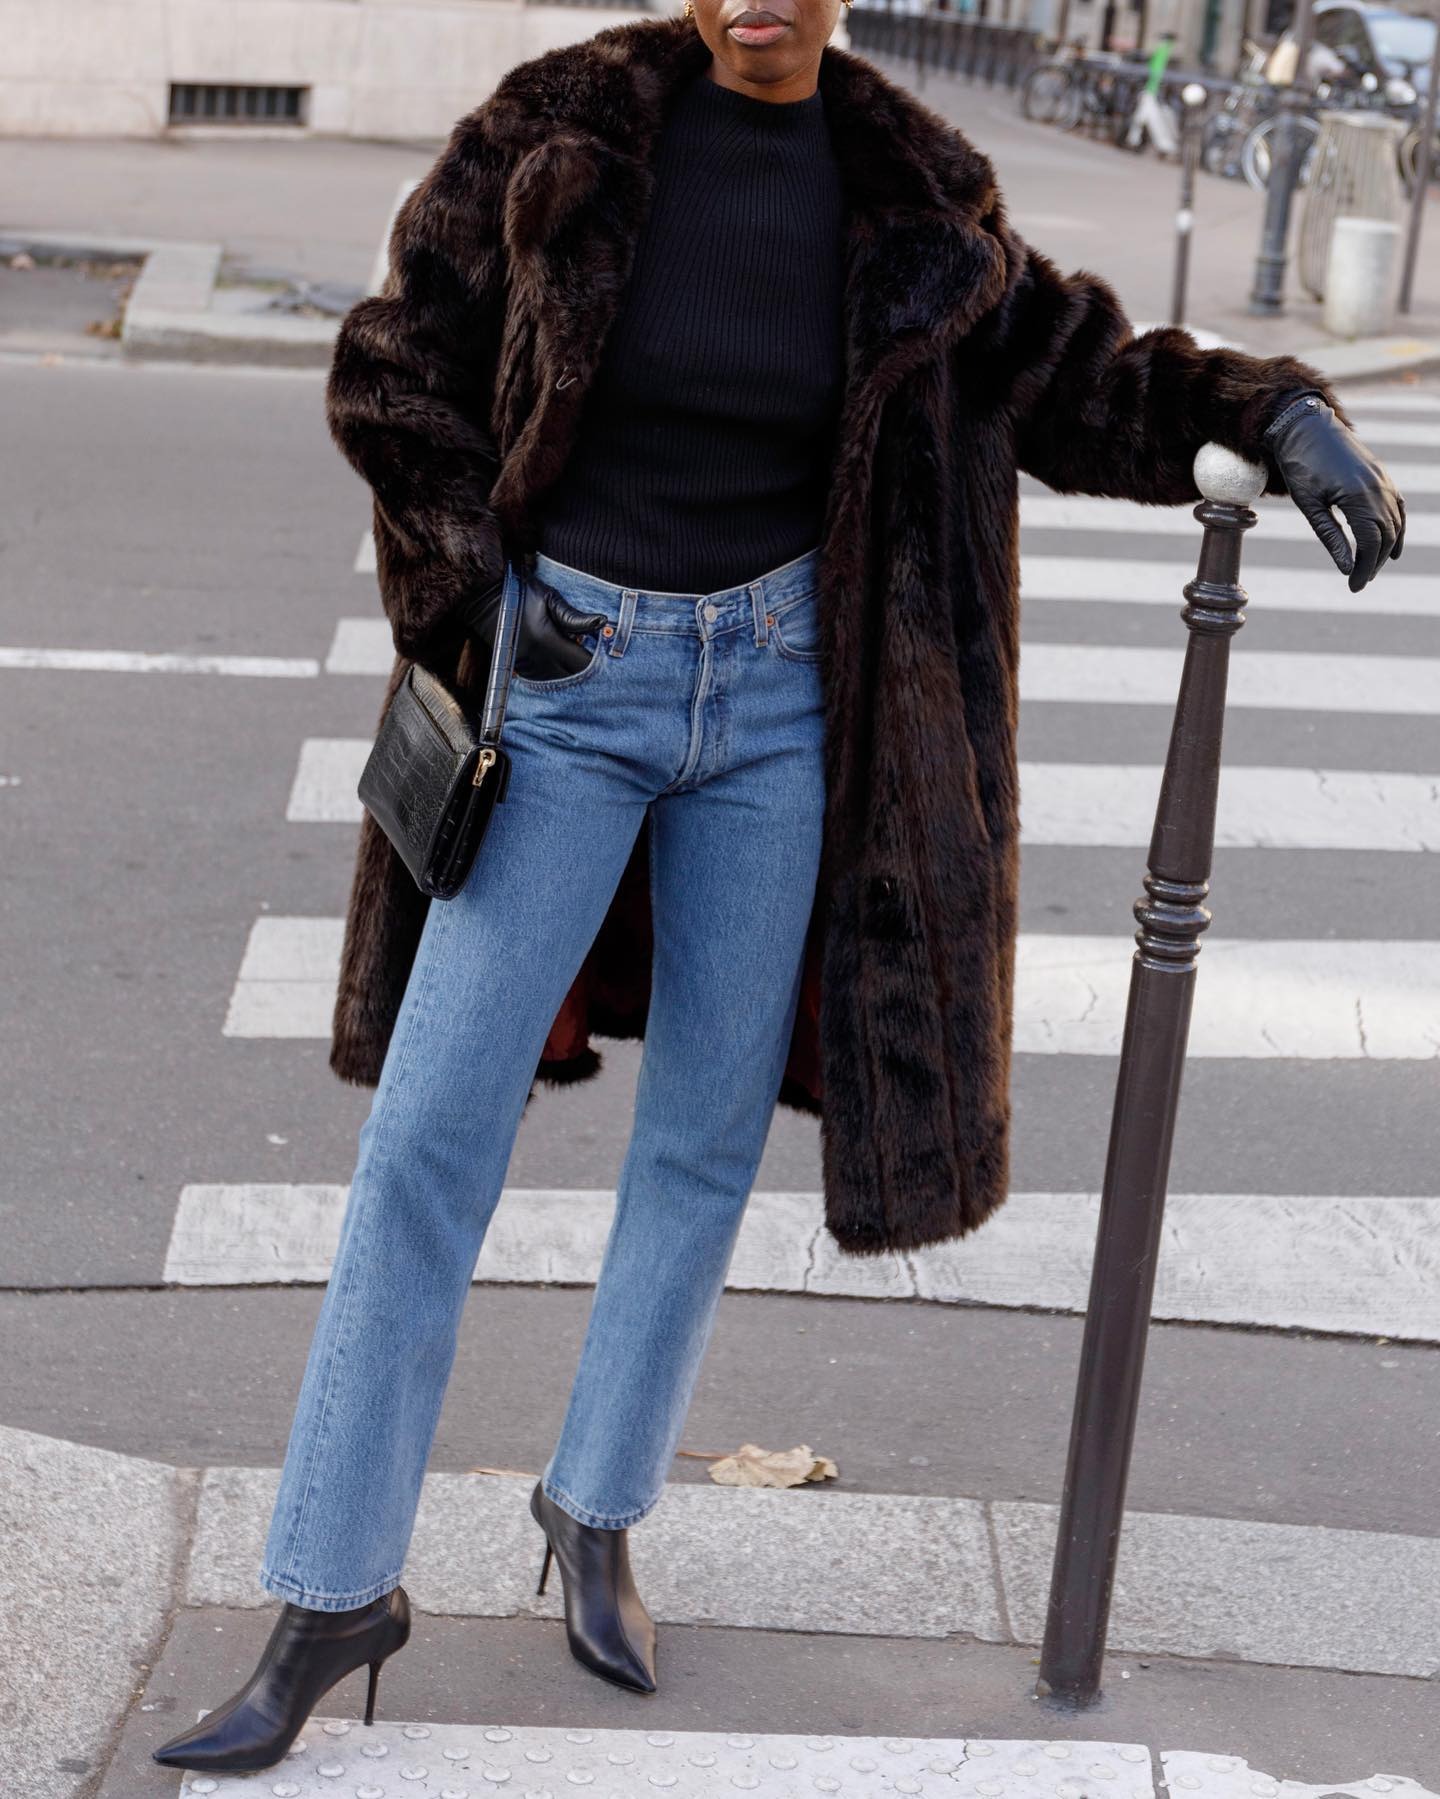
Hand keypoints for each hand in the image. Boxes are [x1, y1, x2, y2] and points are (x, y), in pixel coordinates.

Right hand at [460, 573, 606, 679]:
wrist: (485, 598)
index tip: (613, 663)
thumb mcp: (549, 598)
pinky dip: (559, 682)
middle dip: (590, 679)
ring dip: (575, 683)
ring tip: (592, 680)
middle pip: (572, 679)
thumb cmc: (520, 592)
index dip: (600, 666)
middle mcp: (538, 659)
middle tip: (609, 677)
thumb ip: (575, 616)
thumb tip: (602, 622)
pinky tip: (570, 677)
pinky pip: (544, 684)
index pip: (582, 662)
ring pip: (558, 685)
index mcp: (548, 641)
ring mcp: (528, 667)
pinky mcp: (520, 669)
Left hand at [1263, 393, 1405, 592]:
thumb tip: (1346, 567)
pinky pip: (1398, 505)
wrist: (1306, 427)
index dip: (1364, 568)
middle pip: (1386, 536)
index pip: (1371, 543)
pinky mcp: (1382, 475)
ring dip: (1386, 548)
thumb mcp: (1310, 506)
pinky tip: (1393, 544)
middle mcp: (1379, 488)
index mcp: (1359, 496)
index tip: (1353, 586)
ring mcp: (1384, 480)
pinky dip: (1398, 526)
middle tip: (1359, 582)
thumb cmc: (1301, 465)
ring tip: (1371, 568)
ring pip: (1395, 522)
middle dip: (1374, 562)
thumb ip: (1331, 537)